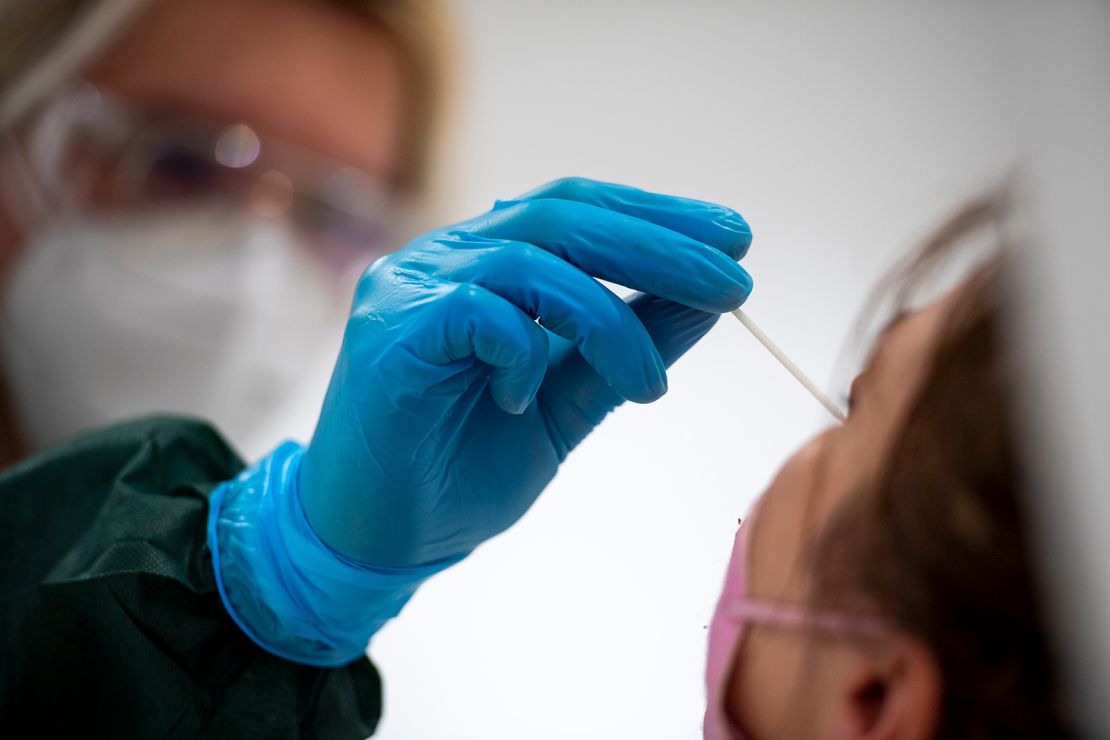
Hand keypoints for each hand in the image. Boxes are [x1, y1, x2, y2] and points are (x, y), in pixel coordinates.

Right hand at [299, 178, 752, 567]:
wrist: (378, 537)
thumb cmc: (464, 465)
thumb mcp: (568, 402)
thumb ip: (626, 347)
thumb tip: (704, 302)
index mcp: (488, 263)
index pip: (579, 212)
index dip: (658, 217)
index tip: (734, 239)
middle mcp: (447, 257)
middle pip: (563, 218)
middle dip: (658, 246)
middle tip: (733, 281)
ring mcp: (412, 286)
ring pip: (531, 263)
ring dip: (608, 322)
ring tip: (650, 387)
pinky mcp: (390, 329)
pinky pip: (478, 313)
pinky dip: (523, 353)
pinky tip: (525, 400)